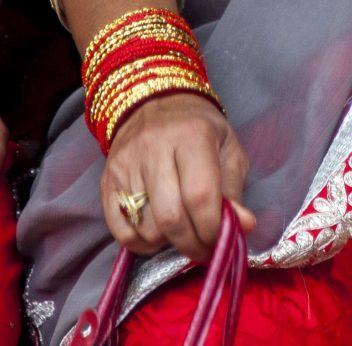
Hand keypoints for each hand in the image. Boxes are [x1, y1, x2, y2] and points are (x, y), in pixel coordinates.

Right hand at [101, 92, 252, 260]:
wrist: (157, 102)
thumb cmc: (200, 130)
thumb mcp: (228, 149)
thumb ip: (234, 190)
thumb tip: (243, 225)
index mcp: (192, 136)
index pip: (200, 196)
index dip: (212, 229)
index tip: (220, 242)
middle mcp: (154, 148)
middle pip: (171, 217)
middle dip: (191, 244)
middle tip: (204, 248)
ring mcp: (126, 165)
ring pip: (146, 227)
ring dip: (168, 243)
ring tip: (182, 233)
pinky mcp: (108, 180)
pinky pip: (120, 230)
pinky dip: (140, 243)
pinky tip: (157, 235)